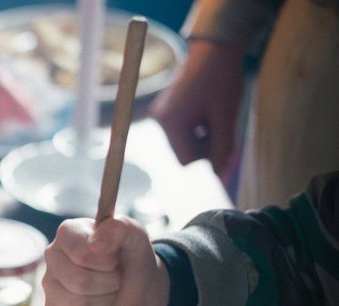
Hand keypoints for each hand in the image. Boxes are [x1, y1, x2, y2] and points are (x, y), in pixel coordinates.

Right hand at [42, 215, 168, 305]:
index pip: (81, 254)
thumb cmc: (132, 259)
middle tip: (114, 277)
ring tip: (108, 291)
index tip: (115, 259)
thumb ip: (119, 228)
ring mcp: (49, 285)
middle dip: (108, 283)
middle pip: (79, 282)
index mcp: (69, 233)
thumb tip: (96, 244)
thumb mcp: (136, 236)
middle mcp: (53, 256)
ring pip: (78, 305)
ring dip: (104, 301)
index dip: (106, 262)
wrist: (138, 289)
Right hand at [150, 39, 245, 174]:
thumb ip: (222, 148)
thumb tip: (219, 174)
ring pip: (183, 142)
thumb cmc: (222, 81)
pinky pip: (180, 130)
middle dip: (204, 144)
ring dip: (201, 135)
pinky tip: (205, 109)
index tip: (222, 135)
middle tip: (220, 123)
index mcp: (171, 123)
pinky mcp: (164, 109)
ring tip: (213, 113)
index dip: (208, 154)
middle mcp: (159, 120)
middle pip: (183, 153)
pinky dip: (195, 126)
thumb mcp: (226, 117)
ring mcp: (160, 114)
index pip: (187, 160)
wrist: (214, 49)